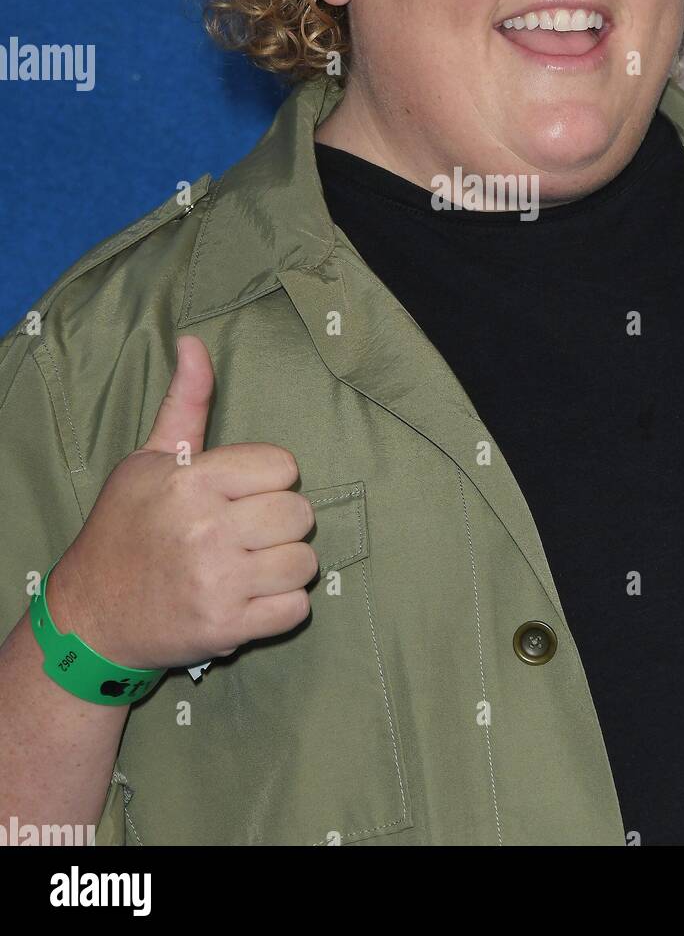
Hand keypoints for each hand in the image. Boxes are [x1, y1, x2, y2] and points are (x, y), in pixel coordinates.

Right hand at [46, 336, 317, 670]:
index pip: (283, 466)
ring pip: (304, 562)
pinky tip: (254, 596)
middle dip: (282, 522)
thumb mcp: (150, 459)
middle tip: (250, 531)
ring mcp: (216, 582)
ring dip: (285, 565)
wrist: (92, 614)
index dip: (270, 478)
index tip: (244, 492)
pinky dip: (282, 606)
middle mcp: (206, 530)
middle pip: (300, 514)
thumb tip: (194, 341)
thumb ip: (185, 402)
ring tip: (253, 564)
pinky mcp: (225, 628)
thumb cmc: (125, 527)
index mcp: (192, 482)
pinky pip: (295, 609)